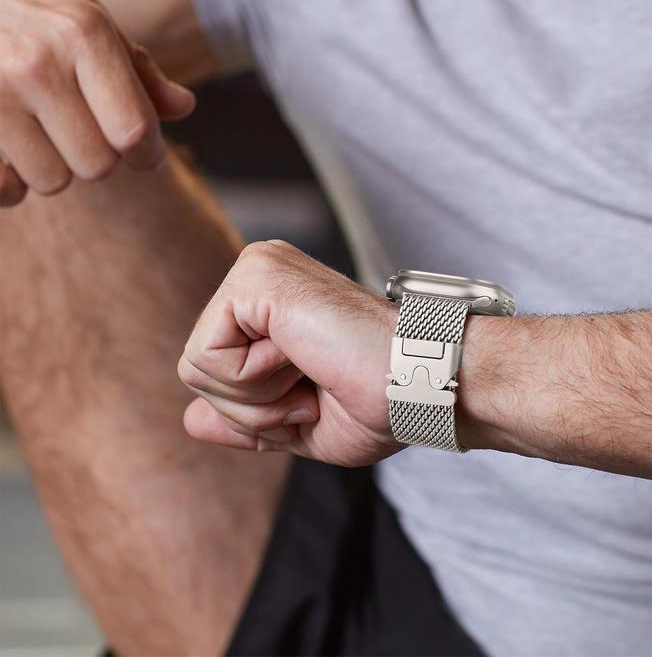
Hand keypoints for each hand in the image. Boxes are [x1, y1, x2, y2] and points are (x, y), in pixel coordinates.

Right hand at [0, 0, 194, 205]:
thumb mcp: (88, 19)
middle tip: (77, 127)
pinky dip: (10, 181)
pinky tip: (8, 151)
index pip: (134, 132)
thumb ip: (138, 69)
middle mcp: (36, 64)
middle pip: (97, 165)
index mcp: (83, 33)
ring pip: (52, 180)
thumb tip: (183, 107)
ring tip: (36, 129)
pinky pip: (4, 188)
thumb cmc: (30, 5)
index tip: (142, 152)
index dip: (148, 153)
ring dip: (52, 166)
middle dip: (96, 154)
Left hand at [178, 240, 400, 465]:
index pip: (213, 370)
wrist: (423, 380)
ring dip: (257, 397)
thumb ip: (245, 418)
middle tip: (313, 388)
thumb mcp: (301, 422)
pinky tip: (302, 358)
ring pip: (194, 367)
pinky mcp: (257, 276)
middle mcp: (259, 274)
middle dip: (252, 407)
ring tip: (311, 372)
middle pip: (196, 369)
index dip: (257, 410)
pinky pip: (205, 356)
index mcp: (270, 302)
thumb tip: (189, 420)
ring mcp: (256, 269)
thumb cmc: (383, 400)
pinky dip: (253, 380)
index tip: (315, 396)